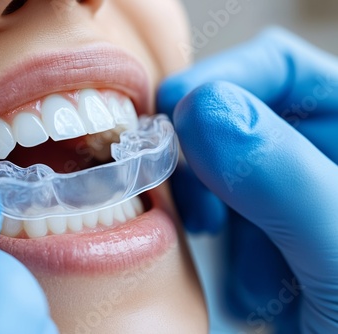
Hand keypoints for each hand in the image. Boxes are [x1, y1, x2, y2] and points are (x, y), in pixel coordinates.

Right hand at [157, 27, 337, 331]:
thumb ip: (282, 179)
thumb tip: (202, 108)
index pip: (281, 69)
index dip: (222, 80)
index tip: (172, 115)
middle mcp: (317, 159)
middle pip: (234, 120)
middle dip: (208, 167)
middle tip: (204, 216)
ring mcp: (287, 198)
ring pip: (214, 173)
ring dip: (215, 221)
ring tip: (254, 277)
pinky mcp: (263, 236)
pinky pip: (214, 217)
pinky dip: (217, 251)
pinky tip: (253, 291)